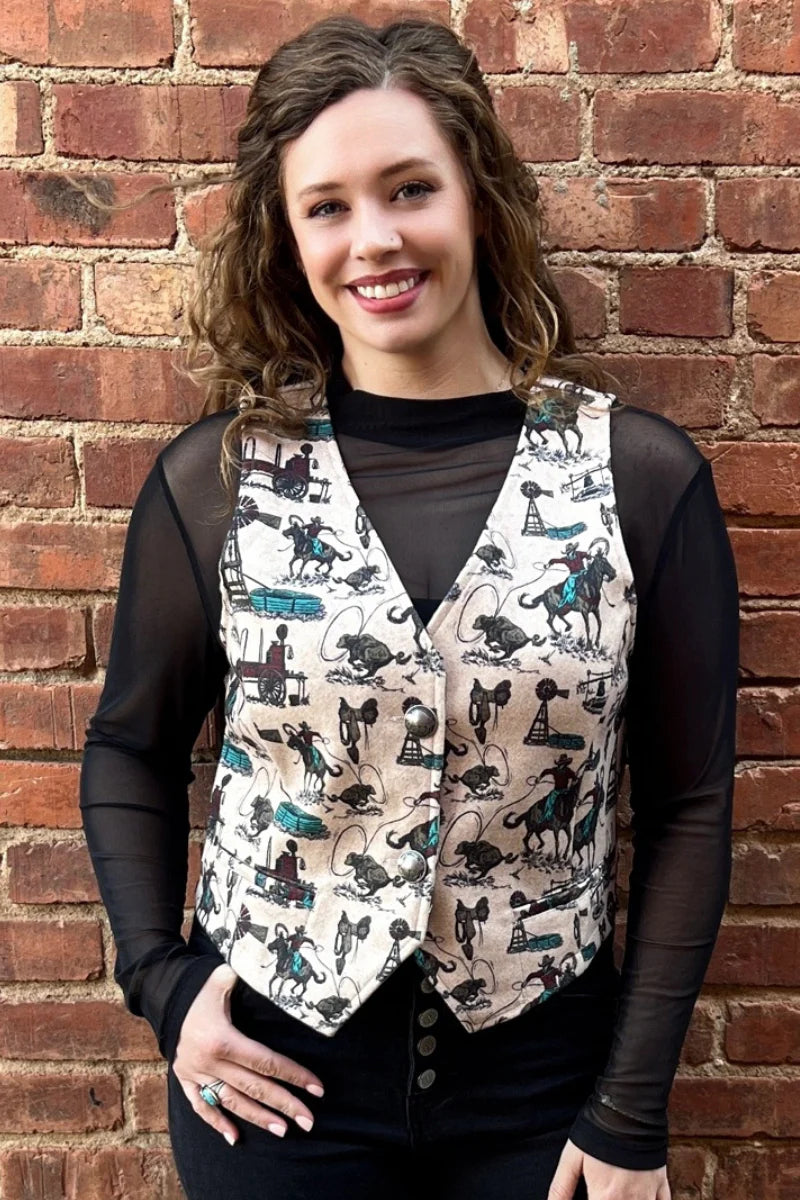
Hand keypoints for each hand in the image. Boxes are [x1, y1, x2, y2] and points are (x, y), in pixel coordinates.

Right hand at [171, 963, 324, 1145]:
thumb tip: (274, 972)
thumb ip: (247, 977)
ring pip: (231, 1101)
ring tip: (283, 1131)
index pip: (266, 1062)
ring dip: (258, 1118)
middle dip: (284, 1104)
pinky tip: (234, 1138)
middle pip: (254, 1087)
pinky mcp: (184, 1079)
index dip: (293, 1075)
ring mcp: (195, 1073)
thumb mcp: (223, 978)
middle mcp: (209, 1061)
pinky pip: (201, 1107)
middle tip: (309, 1122)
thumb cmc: (202, 986)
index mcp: (222, 1039)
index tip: (317, 1089)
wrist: (166, 995)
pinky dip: (217, 1123)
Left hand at [548, 1139, 670, 1198]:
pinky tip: (641, 1199)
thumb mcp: (572, 1157)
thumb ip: (561, 1188)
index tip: (590, 1197)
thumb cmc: (598, 1129)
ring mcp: (648, 1193)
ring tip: (617, 1195)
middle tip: (603, 1194)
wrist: (629, 1105)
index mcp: (606, 1197)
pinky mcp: (660, 1183)